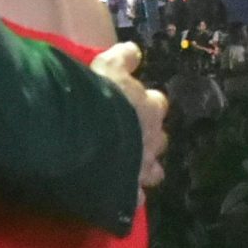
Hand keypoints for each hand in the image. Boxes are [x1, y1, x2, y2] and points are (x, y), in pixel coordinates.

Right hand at [90, 42, 168, 191]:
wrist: (87, 136)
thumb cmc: (97, 97)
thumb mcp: (106, 67)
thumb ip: (121, 58)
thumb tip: (134, 49)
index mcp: (148, 107)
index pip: (157, 103)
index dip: (147, 105)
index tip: (133, 105)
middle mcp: (152, 138)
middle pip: (160, 139)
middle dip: (148, 138)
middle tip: (129, 138)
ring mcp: (142, 168)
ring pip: (154, 172)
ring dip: (144, 169)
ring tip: (128, 169)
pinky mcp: (129, 193)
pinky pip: (134, 199)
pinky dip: (128, 196)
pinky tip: (117, 195)